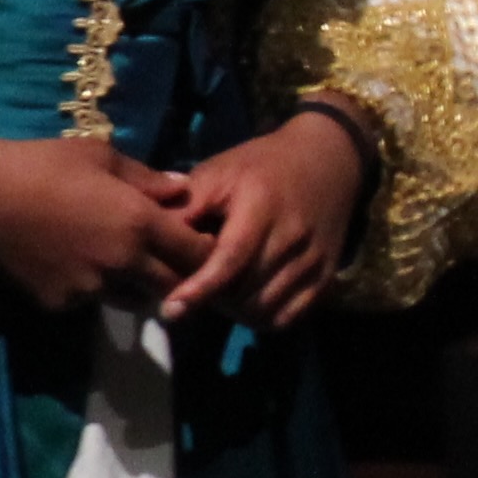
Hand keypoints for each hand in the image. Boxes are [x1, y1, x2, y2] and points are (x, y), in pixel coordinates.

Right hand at [0, 135, 206, 312]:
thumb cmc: (43, 164)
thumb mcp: (101, 157)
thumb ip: (148, 179)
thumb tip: (182, 190)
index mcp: (139, 224)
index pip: (195, 253)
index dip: (203, 250)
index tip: (201, 244)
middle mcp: (122, 264)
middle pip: (171, 287)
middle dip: (177, 277)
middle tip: (170, 261)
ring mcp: (90, 289)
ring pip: (134, 299)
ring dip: (138, 287)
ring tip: (125, 263)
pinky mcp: (61, 305)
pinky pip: (92, 301)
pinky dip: (95, 289)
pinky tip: (78, 264)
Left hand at [159, 108, 365, 334]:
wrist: (328, 158)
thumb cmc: (262, 165)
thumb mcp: (219, 172)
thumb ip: (186, 207)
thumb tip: (149, 240)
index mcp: (261, 208)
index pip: (230, 260)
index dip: (200, 289)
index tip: (171, 309)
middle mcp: (292, 237)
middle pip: (246, 292)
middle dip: (213, 302)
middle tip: (190, 296)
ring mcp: (313, 259)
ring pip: (266, 309)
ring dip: (236, 313)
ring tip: (217, 298)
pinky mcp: (325, 275)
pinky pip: (290, 316)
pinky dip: (263, 318)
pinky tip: (247, 303)